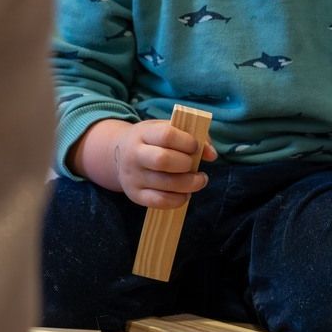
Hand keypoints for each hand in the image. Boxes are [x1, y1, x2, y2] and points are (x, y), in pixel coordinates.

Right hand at [68, 119, 217, 207]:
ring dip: (189, 184)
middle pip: (163, 160)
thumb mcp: (167, 129)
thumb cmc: (152, 141)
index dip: (187, 142)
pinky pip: (159, 202)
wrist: (119, 154)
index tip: (195, 147)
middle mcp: (134, 154)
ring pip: (165, 183)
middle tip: (195, 166)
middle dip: (187, 165)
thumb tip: (212, 155)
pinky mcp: (135, 195)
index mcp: (143, 133)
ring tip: (199, 180)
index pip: (166, 135)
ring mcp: (133, 176)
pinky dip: (178, 200)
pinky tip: (185, 194)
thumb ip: (193, 137)